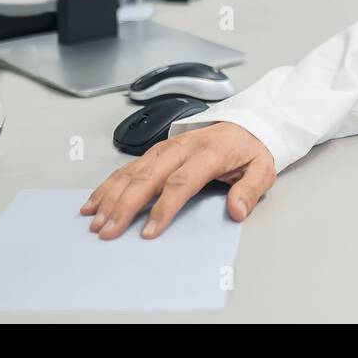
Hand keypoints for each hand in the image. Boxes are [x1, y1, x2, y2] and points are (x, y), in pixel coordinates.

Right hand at [81, 121, 274, 239]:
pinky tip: (94, 201)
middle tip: (109, 230)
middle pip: (148, 177)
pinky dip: (108, 184)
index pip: (181, 182)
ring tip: (95, 220)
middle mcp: (182, 147)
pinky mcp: (156, 151)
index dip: (164, 208)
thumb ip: (250, 189)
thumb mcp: (262, 168)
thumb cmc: (249, 149)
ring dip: (112, 196)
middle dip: (125, 205)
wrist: (244, 124)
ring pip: (133, 171)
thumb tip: (237, 210)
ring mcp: (166, 147)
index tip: (149, 232)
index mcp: (209, 152)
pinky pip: (128, 167)